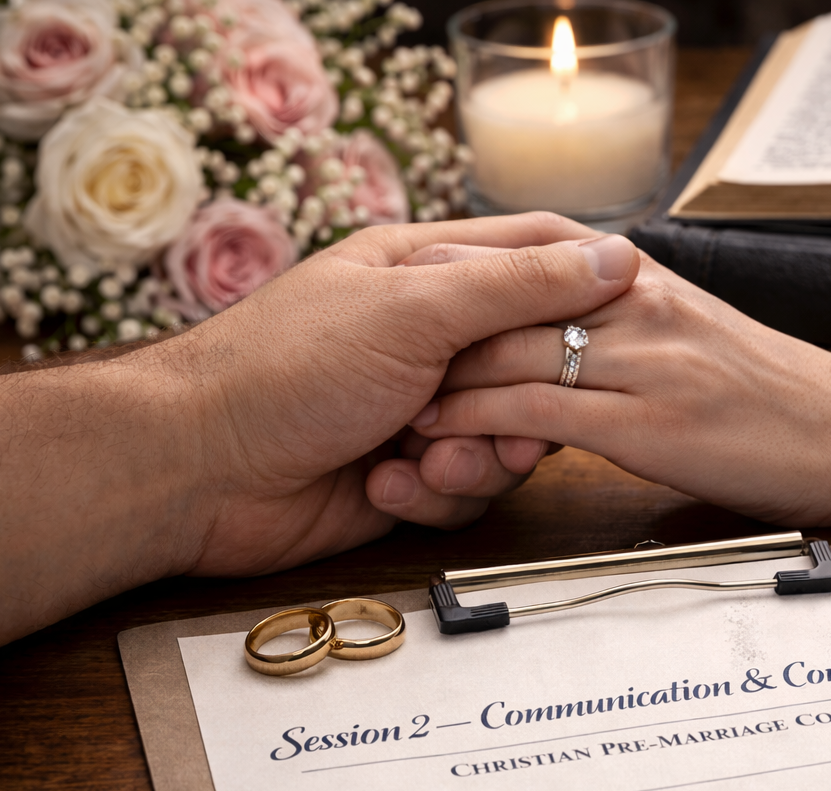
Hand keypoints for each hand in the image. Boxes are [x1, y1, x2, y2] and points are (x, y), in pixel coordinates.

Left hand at [173, 213, 639, 574]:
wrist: (197, 471)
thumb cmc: (289, 368)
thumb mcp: (415, 310)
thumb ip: (520, 287)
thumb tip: (619, 256)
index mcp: (427, 270)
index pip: (537, 257)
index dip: (588, 283)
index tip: (633, 317)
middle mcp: (430, 336)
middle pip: (537, 362)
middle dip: (526, 402)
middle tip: (504, 424)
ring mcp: (421, 409)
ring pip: (510, 436)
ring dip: (477, 460)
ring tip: (424, 462)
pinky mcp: (410, 474)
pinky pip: (467, 490)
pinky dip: (434, 494)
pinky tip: (386, 485)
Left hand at [405, 255, 830, 525]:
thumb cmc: (782, 398)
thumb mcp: (700, 342)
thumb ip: (628, 321)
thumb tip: (560, 327)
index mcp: (645, 279)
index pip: (529, 255)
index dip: (459, 279)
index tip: (405, 312)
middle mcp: (638, 304)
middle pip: (501, 301)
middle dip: (429, 336)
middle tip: (370, 369)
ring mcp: (644, 361)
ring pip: (508, 356)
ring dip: (440, 388)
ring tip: (385, 415)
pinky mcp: (650, 425)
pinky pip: (539, 415)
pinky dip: (477, 427)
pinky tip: (438, 443)